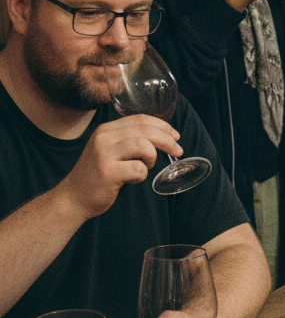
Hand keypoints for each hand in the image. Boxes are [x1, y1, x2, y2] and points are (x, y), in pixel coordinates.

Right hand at [59, 116, 181, 218]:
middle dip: (167, 140)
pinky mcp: (107, 172)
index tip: (175, 136)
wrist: (72, 198)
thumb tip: (164, 136)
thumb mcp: (110, 150)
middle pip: (145, 130)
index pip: (140, 119)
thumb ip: (129, 140)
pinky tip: (132, 179)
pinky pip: (138, 169)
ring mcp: (104, 154)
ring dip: (152, 157)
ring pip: (143, 146)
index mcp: (106, 130)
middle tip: (178, 151)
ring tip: (145, 166)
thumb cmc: (98, 175)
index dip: (162, 126)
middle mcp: (104, 138)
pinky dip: (141, 175)